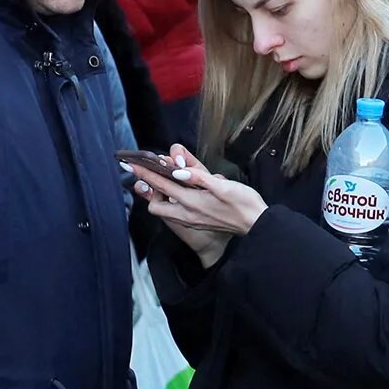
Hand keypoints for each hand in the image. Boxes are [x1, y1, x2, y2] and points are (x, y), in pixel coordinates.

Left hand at [133, 145, 265, 268]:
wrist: (256, 224)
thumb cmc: (243, 203)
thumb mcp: (223, 186)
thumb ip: (199, 178)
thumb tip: (177, 172)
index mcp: (191, 202)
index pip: (162, 185)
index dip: (145, 173)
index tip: (132, 163)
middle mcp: (187, 214)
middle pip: (156, 204)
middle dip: (150, 188)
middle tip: (151, 172)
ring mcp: (191, 220)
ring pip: (165, 209)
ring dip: (161, 194)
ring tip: (166, 178)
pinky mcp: (197, 222)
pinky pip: (175, 212)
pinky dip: (172, 200)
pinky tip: (180, 189)